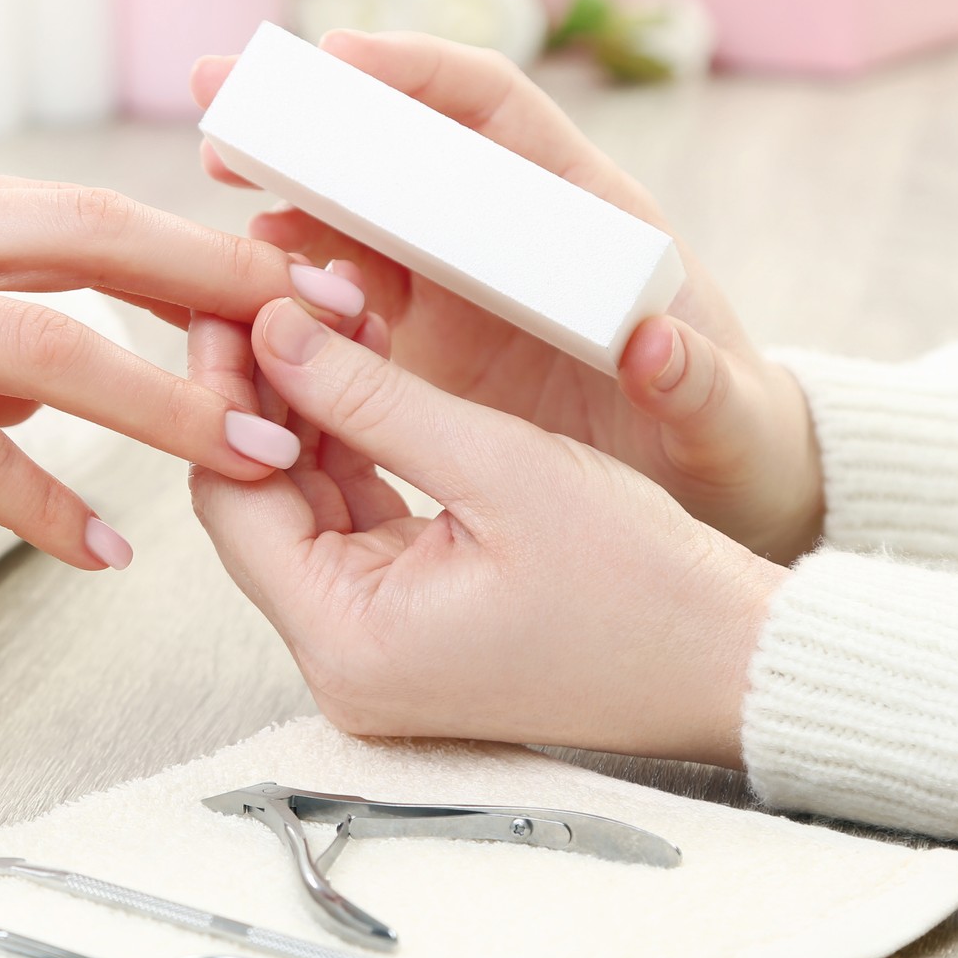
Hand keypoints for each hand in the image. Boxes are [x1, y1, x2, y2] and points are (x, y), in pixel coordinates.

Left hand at [188, 299, 785, 764]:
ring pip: (305, 510)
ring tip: (330, 316)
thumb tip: (273, 331)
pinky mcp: (411, 629)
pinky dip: (358, 454)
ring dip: (314, 417)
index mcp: (348, 641)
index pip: (234, 499)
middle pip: (260, 506)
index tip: (233, 304)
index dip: (225, 394)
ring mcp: (376, 649)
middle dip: (268, 396)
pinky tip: (365, 375)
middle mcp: (343, 660)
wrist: (732, 663)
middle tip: (277, 294)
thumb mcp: (498, 464)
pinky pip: (356, 528)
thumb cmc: (640, 581)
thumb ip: (371, 396)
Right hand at [193, 31, 822, 563]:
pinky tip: (240, 297)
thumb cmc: (725, 436)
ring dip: (288, 203)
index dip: (417, 74)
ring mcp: (457, 294)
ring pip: (358, 226)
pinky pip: (344, 308)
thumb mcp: (723, 416)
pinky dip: (293, 295)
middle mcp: (504, 241)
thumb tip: (654, 347)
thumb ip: (693, 385)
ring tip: (218, 194)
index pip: (494, 114)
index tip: (341, 59)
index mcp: (580, 218)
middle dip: (314, 126)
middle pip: (400, 156)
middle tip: (226, 110)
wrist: (706, 491)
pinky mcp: (425, 355)